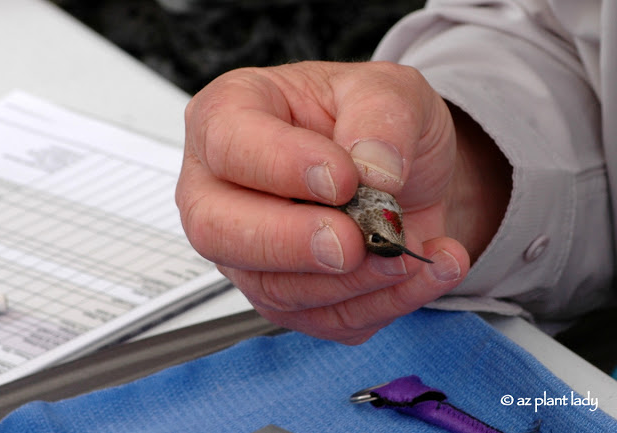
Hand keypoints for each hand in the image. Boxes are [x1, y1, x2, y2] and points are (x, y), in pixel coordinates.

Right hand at [176, 61, 509, 343]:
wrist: (406, 172)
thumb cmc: (375, 122)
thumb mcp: (390, 92)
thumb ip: (382, 121)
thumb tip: (374, 173)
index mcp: (232, 115)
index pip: (225, 144)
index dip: (280, 167)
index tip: (344, 178)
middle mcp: (224, 188)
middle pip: (217, 230)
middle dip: (292, 243)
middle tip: (353, 239)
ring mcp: (249, 250)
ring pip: (273, 288)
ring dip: (352, 280)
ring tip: (409, 249)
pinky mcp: (286, 294)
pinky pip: (322, 319)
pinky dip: (381, 303)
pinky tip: (420, 271)